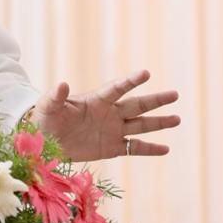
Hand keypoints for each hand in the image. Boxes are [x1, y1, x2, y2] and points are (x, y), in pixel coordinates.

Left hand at [28, 69, 179, 161]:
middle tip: (175, 94)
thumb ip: (55, 96)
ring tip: (178, 119)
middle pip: (136, 105)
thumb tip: (62, 82)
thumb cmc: (44, 119)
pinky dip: (150, 149)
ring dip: (158, 123)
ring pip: (140, 125)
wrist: (44, 141)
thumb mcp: (47, 106)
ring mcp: (112, 130)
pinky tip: (166, 149)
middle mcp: (108, 113)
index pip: (116, 88)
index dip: (130, 81)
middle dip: (155, 100)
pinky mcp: (111, 147)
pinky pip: (134, 148)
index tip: (146, 73)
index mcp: (95, 100)